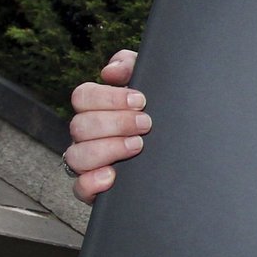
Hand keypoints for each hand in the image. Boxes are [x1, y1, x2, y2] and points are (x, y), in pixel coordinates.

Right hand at [65, 49, 148, 203]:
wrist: (180, 160)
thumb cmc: (158, 115)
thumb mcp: (151, 86)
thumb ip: (131, 67)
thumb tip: (110, 71)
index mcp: (96, 109)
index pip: (83, 96)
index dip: (109, 97)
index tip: (140, 100)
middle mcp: (87, 136)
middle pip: (79, 125)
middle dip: (116, 123)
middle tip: (146, 124)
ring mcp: (89, 163)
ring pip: (76, 156)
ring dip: (107, 149)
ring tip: (137, 146)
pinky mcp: (95, 189)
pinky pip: (79, 188)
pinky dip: (92, 182)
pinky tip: (112, 176)